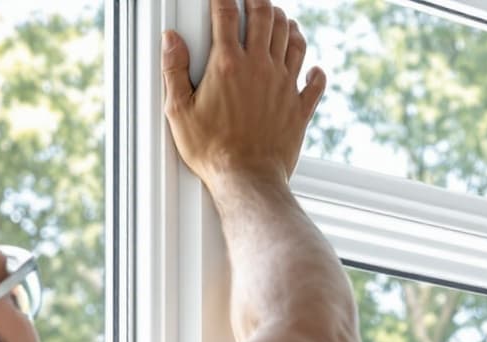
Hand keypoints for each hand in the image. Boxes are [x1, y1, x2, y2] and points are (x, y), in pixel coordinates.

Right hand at [163, 0, 327, 189]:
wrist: (247, 180)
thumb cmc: (211, 150)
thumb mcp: (179, 111)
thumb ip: (173, 71)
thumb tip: (171, 39)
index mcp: (227, 64)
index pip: (225, 14)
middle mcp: (260, 68)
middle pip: (266, 17)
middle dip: (259, 0)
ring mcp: (284, 85)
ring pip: (293, 40)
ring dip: (287, 24)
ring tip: (280, 19)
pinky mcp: (300, 107)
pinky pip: (315, 81)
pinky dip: (316, 70)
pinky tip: (312, 67)